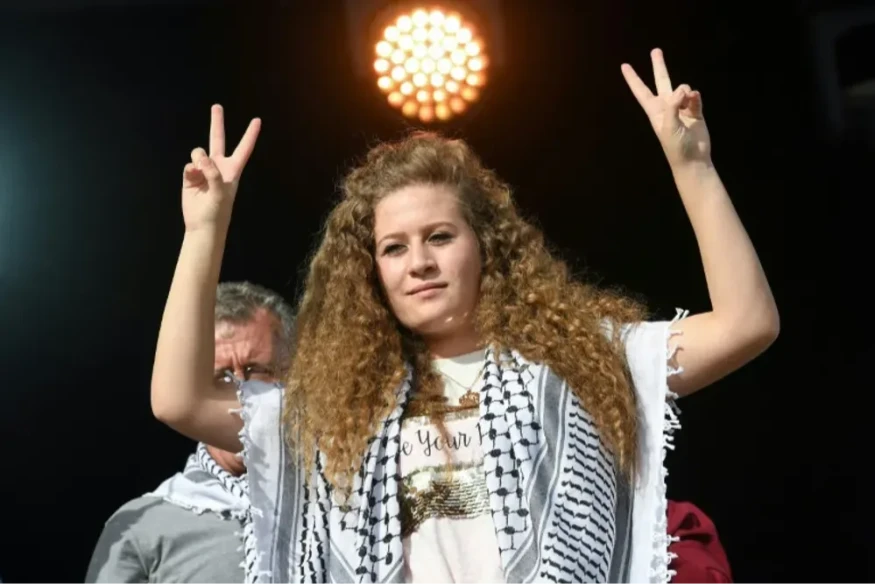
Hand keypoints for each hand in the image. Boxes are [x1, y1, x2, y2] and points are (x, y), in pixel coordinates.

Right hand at [182, 104, 260, 231]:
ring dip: (198, 158)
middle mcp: (218, 167)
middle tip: (216, 106)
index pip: (243, 149)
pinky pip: (188, 164)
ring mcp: (203, 170)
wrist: (202, 226)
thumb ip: (213, 174)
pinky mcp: (190, 176)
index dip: (250, 135)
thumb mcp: (221, 194)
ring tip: (200, 172)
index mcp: (232, 170)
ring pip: (198, 152)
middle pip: (218, 140)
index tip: (257, 120)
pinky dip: (189, 170)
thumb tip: (200, 159)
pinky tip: (192, 180)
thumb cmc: (217, 212)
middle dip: (216, 123)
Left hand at [621, 49, 710, 166]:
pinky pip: (695, 96)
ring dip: (685, 91)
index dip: (633, 78)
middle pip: (661, 81)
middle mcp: (667, 106)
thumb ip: (673, 105)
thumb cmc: (675, 147)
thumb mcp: (668, 126)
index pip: (641, 91)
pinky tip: (695, 101)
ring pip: (683, 88)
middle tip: (656, 51)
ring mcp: (681, 107)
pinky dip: (696, 97)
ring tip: (687, 102)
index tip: (624, 66)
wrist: (693, 159)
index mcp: (655, 111)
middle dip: (659, 66)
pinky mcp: (695, 111)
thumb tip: (682, 89)